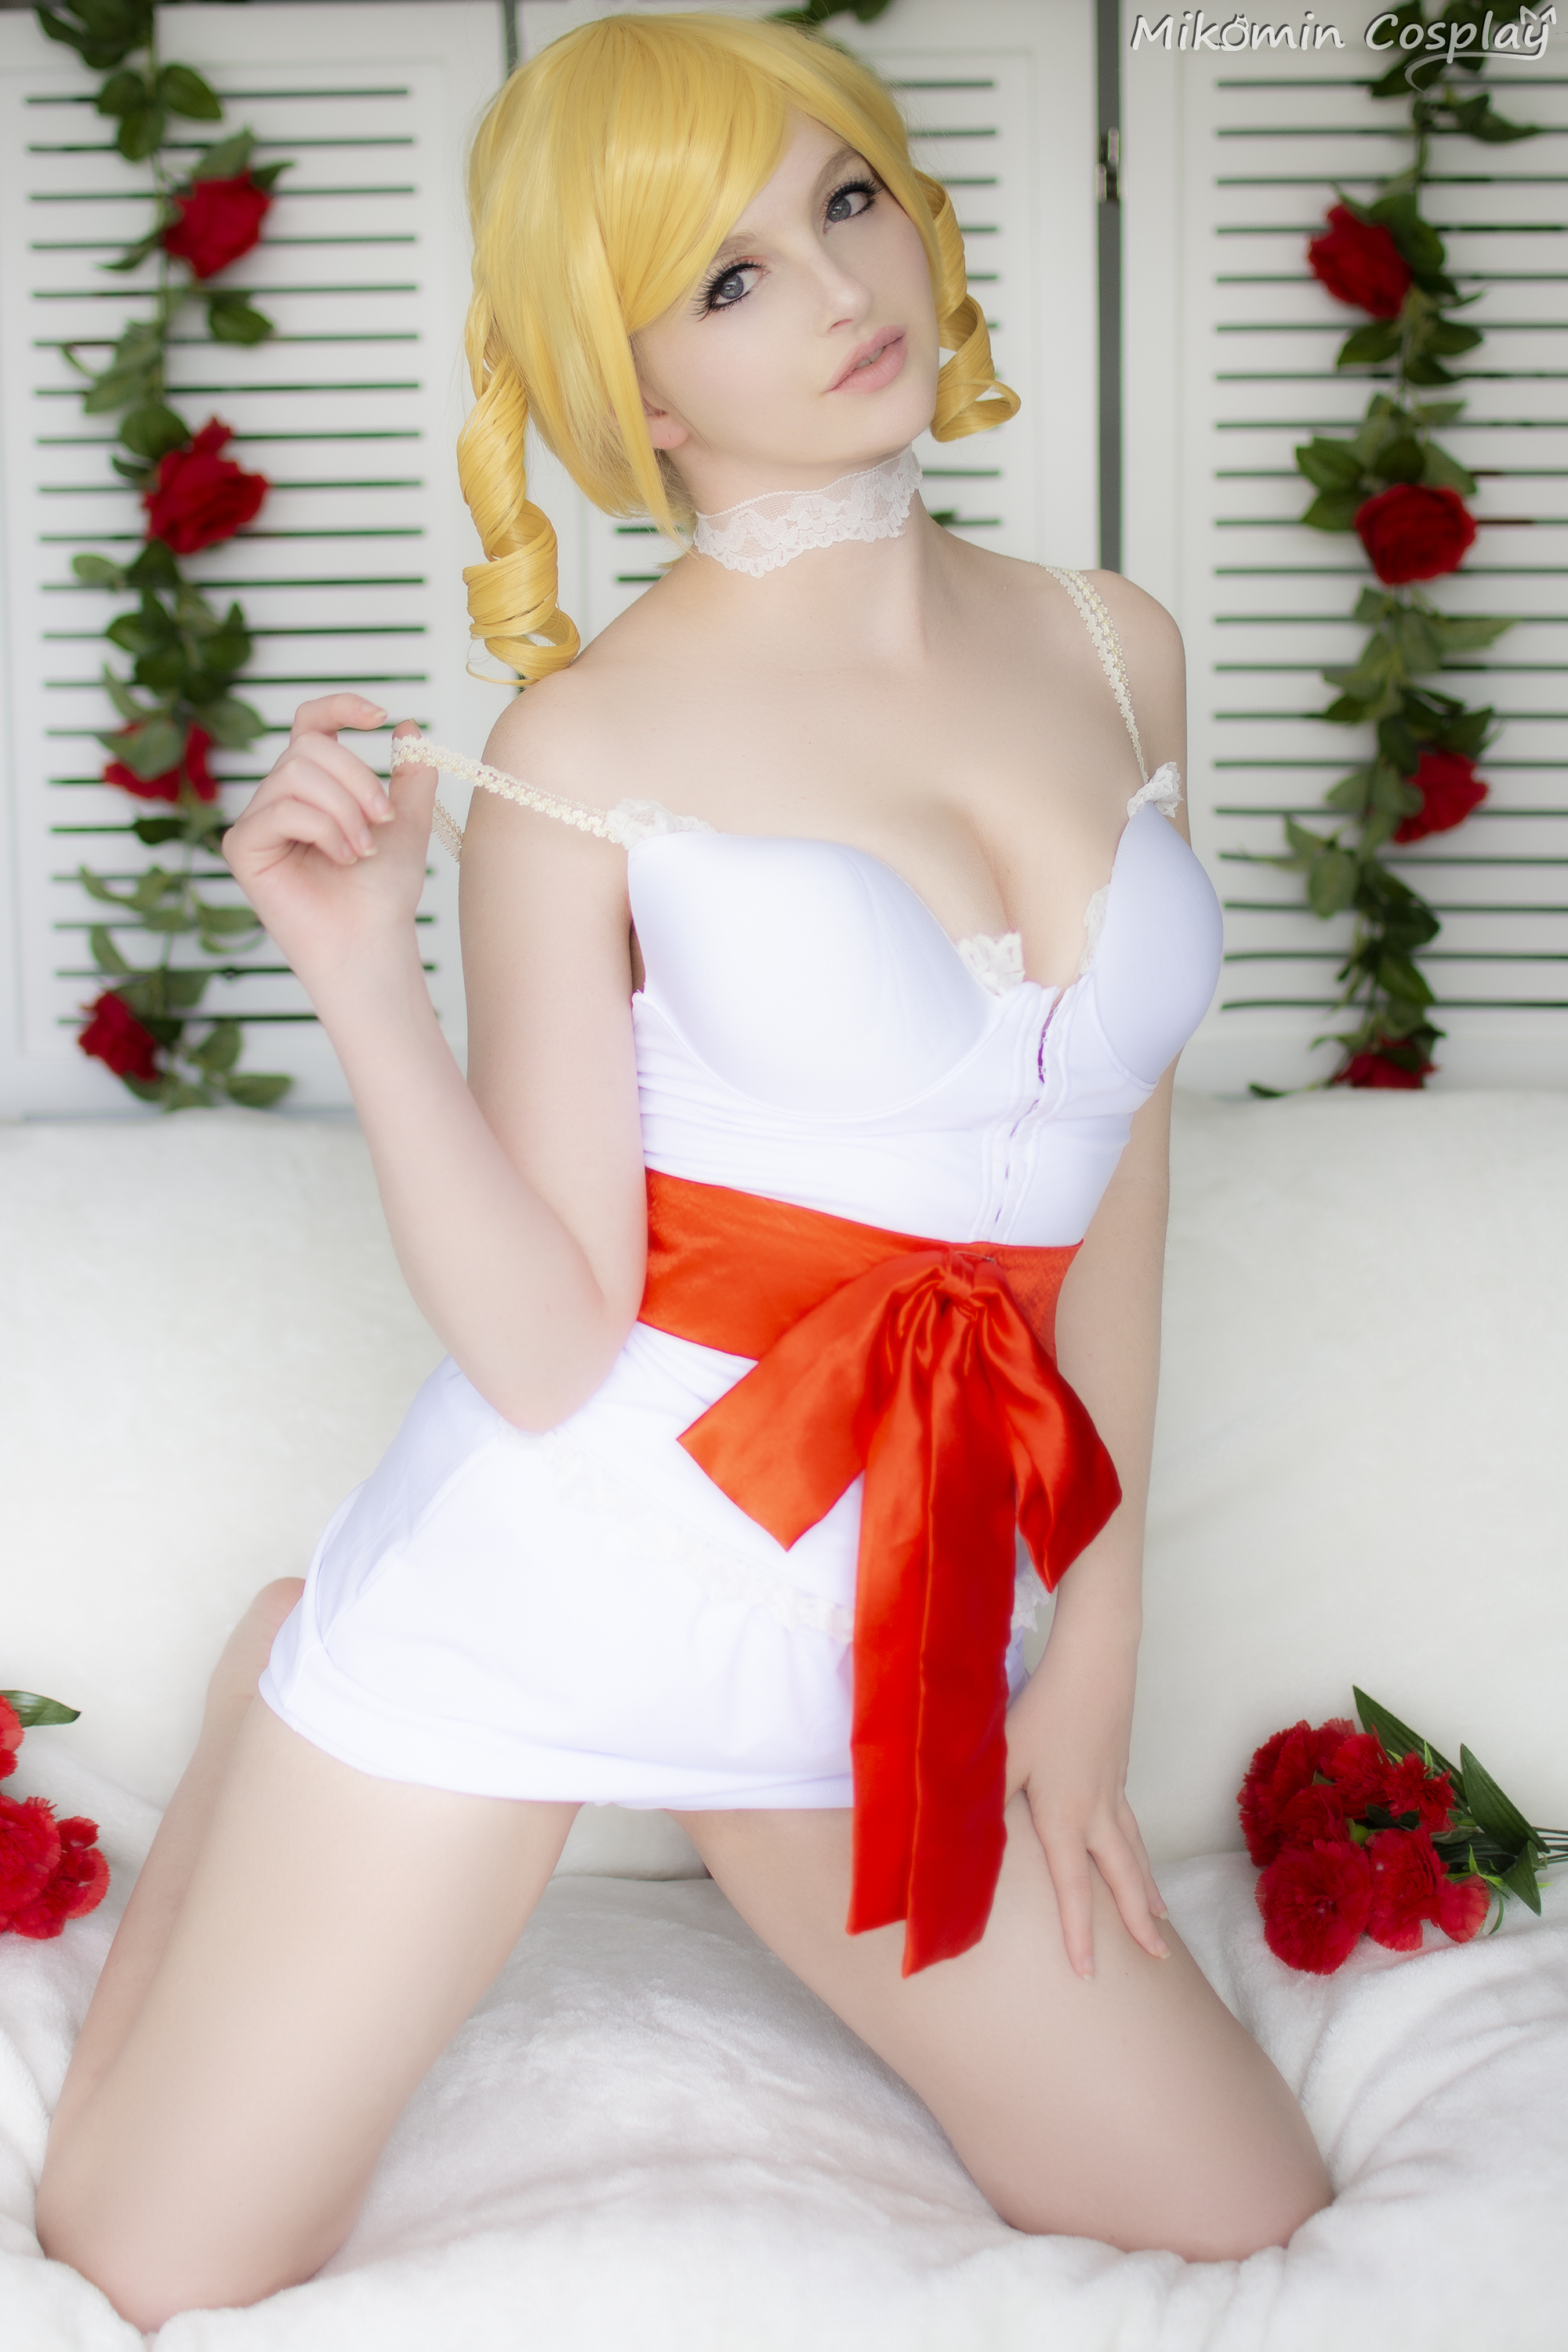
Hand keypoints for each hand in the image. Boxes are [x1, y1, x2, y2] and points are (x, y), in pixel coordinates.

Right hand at [222, 697, 436, 984]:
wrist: (371, 940)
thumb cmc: (383, 890)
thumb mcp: (407, 821)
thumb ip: (410, 773)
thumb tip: (409, 726)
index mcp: (316, 785)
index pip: (312, 724)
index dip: (340, 707)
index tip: (380, 716)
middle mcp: (280, 796)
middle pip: (308, 747)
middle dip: (356, 778)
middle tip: (383, 819)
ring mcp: (257, 820)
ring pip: (296, 775)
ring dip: (343, 809)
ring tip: (362, 849)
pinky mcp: (242, 847)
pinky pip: (279, 810)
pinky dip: (321, 829)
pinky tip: (340, 858)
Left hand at [1005, 1610, 1169, 1978]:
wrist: (1096, 1662)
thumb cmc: (1045, 1707)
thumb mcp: (1001, 1753)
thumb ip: (979, 1796)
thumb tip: (947, 1834)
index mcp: (1064, 1816)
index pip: (1072, 1889)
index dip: (1079, 1934)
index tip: (1089, 1974)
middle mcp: (1095, 1811)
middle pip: (1122, 1877)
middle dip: (1138, 1921)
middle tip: (1160, 1958)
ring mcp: (1112, 1789)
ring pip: (1134, 1851)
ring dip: (1146, 1888)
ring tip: (1161, 1919)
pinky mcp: (1117, 1768)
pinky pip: (1131, 1823)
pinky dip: (1140, 1850)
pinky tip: (1136, 1851)